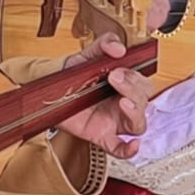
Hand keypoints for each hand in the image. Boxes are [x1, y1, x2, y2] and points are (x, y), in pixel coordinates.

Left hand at [57, 35, 153, 158]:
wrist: (50, 91)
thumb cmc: (74, 75)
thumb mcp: (87, 55)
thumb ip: (103, 44)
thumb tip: (118, 48)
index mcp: (125, 85)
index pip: (143, 84)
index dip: (135, 77)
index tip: (118, 69)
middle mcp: (123, 104)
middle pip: (143, 102)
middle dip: (133, 90)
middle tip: (114, 77)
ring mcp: (114, 122)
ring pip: (138, 124)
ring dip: (135, 113)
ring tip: (123, 102)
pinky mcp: (102, 136)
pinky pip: (120, 149)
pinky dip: (129, 150)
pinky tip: (133, 145)